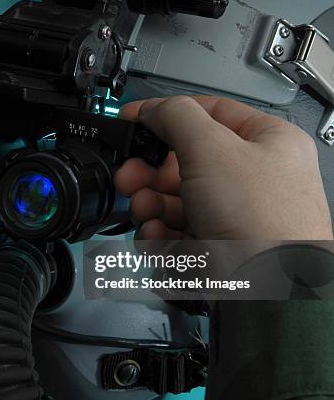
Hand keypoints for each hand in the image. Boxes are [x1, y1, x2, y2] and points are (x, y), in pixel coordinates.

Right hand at [114, 96, 332, 239]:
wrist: (269, 292)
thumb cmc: (263, 222)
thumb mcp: (212, 149)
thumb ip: (176, 117)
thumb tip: (151, 108)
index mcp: (267, 142)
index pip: (209, 114)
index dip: (167, 115)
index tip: (133, 120)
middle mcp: (252, 179)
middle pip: (184, 163)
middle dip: (149, 172)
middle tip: (130, 175)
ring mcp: (235, 216)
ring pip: (176, 201)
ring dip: (151, 206)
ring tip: (145, 212)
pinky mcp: (218, 248)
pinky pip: (178, 233)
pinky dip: (161, 235)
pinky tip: (158, 237)